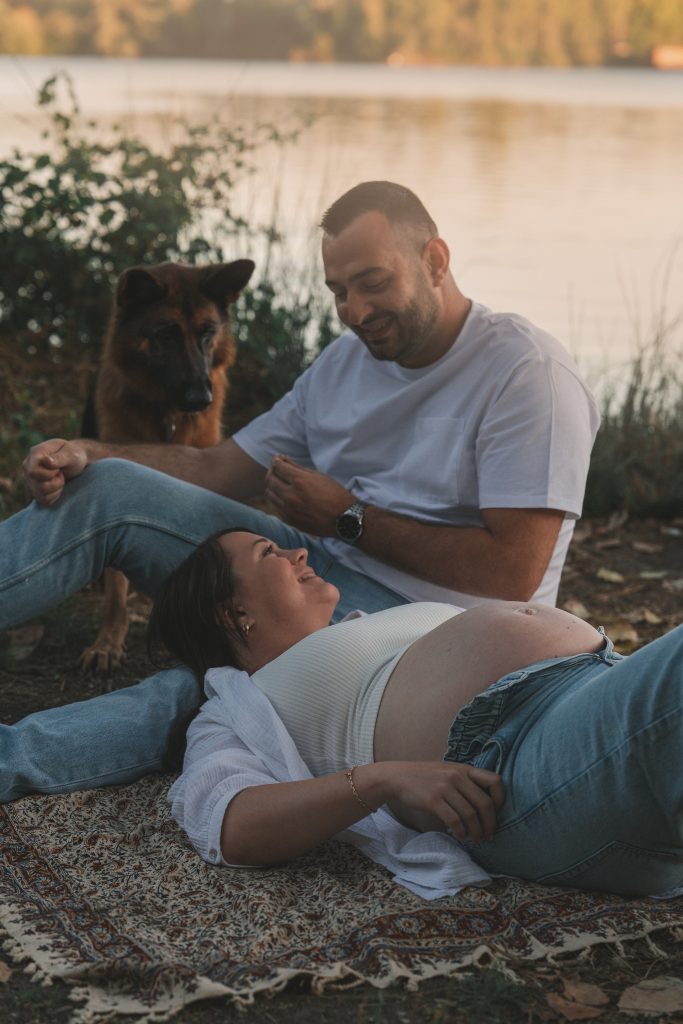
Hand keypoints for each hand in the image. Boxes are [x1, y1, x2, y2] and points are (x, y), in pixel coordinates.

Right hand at [23, 438, 88, 505]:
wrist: (75, 461)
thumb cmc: (74, 455)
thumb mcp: (71, 455)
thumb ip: (60, 458)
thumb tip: (46, 461)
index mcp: (34, 454)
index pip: (33, 472)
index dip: (50, 474)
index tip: (59, 468)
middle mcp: (28, 467)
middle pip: (39, 486)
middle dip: (56, 482)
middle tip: (61, 473)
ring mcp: (30, 479)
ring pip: (41, 494)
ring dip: (56, 488)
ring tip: (60, 478)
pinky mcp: (35, 490)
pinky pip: (44, 500)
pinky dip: (55, 495)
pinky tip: (58, 485)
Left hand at [264, 454, 354, 535]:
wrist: (344, 519)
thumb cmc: (334, 494)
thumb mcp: (318, 476)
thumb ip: (298, 468)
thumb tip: (282, 459)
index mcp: (299, 481)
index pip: (277, 466)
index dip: (276, 460)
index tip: (279, 459)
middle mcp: (291, 496)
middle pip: (270, 479)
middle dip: (272, 472)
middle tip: (278, 470)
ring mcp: (289, 510)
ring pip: (269, 494)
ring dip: (273, 486)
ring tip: (281, 483)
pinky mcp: (290, 520)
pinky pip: (276, 507)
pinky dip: (278, 499)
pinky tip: (287, 497)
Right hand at [386, 761, 504, 843]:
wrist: (398, 777)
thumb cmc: (426, 777)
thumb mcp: (449, 771)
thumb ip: (466, 782)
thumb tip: (487, 804)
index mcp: (465, 769)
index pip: (495, 781)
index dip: (501, 799)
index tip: (497, 813)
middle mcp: (457, 776)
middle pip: (485, 804)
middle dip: (490, 824)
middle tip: (489, 835)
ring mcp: (445, 787)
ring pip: (471, 815)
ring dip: (476, 832)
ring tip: (476, 840)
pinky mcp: (433, 800)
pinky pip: (454, 820)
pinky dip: (460, 832)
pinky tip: (460, 836)